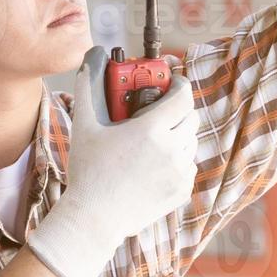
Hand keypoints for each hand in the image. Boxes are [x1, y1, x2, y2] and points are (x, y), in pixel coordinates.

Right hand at [23, 45, 198, 276]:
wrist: (94, 218)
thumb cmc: (87, 171)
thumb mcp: (85, 126)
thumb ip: (89, 87)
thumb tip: (92, 57)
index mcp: (151, 130)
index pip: (183, 96)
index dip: (179, 85)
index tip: (171, 83)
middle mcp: (171, 149)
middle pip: (190, 117)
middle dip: (178, 111)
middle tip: (158, 113)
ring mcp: (179, 172)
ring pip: (191, 142)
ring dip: (178, 136)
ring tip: (153, 142)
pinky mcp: (182, 191)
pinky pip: (189, 165)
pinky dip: (177, 161)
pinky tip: (154, 166)